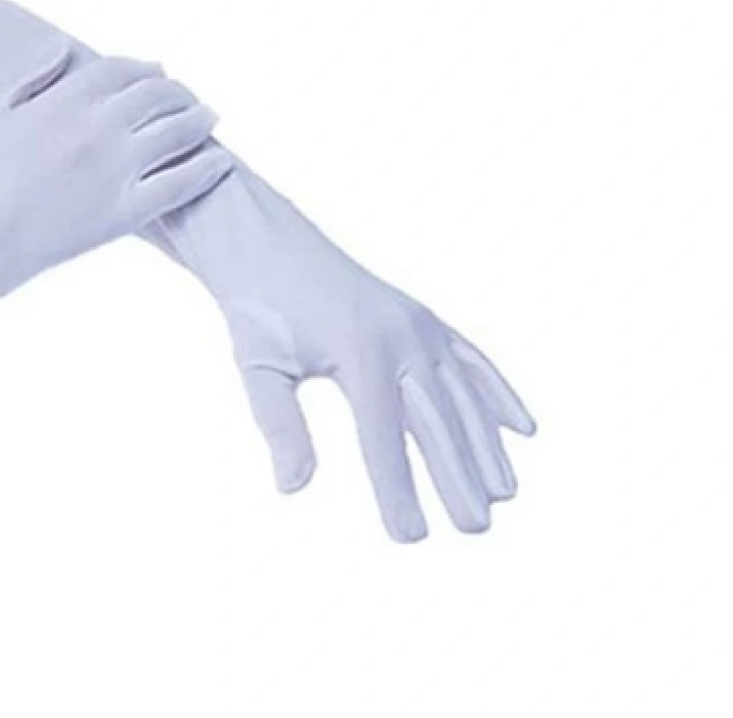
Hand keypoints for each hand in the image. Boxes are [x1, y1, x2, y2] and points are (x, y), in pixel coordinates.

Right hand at [0, 55, 232, 305]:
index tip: (159, 73)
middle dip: (178, 92)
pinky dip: (206, 170)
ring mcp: (113, 170)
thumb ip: (28, 79)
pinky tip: (222, 163)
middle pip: (157, 95)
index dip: (146, 68)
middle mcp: (95, 127)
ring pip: (176, 132)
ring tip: (210, 120)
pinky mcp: (123, 213)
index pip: (122, 69)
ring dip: (199, 120)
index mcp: (62, 100)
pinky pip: (180, 185)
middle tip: (189, 100)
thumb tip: (61, 50)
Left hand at [156, 169, 534, 541]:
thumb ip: (279, 424)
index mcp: (359, 349)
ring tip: (506, 493)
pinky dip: (496, 393)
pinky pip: (470, 359)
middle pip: (435, 419)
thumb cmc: (259, 307)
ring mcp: (417, 323)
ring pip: (462, 394)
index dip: (398, 488)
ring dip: (486, 444)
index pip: (382, 436)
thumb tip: (293, 486)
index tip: (411, 537)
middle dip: (456, 477)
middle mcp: (400, 335)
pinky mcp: (421, 317)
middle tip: (476, 530)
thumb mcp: (259, 366)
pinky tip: (523, 427)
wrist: (268, 243)